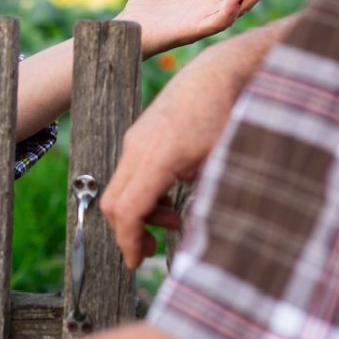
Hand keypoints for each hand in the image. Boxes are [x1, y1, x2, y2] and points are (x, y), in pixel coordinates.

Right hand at [99, 22, 290, 267]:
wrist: (217, 74)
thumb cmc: (225, 117)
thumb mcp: (220, 165)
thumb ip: (203, 201)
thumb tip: (197, 238)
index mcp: (156, 157)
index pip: (127, 210)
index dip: (129, 242)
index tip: (137, 264)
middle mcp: (136, 147)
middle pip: (113, 203)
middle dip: (128, 233)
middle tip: (152, 249)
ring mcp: (134, 140)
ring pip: (118, 189)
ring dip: (138, 213)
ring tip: (172, 220)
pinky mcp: (139, 137)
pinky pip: (128, 174)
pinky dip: (141, 195)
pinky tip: (169, 198)